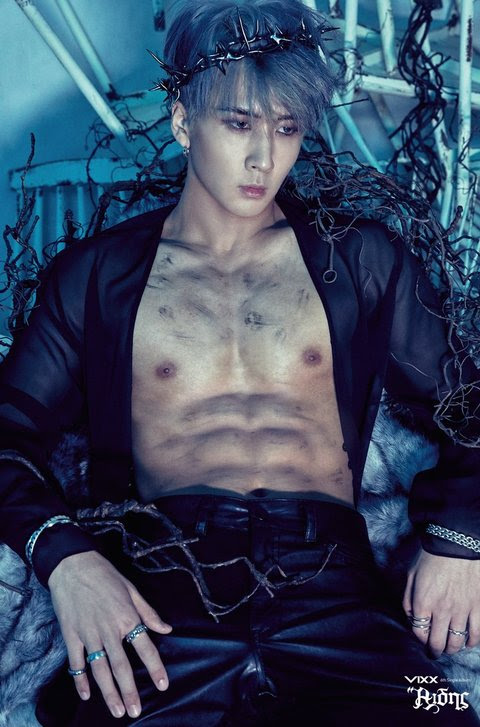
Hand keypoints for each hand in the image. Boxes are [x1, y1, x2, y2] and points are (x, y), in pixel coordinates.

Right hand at [48, 550, 171, 718]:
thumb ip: (148, 613)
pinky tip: (86, 694)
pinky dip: (80, 681)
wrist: (73, 565)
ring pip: (100, 670)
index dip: (155, 668)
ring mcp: (89, 635)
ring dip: (109, 693)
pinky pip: (76, 664)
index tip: (162, 685)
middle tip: (135, 710)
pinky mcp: (71, 636)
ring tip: (117, 711)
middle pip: (121, 667)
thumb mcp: (132, 590)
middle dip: (130, 691)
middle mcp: (109, 630)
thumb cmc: (105, 575)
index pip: (146, 648)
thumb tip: (166, 628)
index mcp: (127, 618)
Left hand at [403, 548, 479, 656]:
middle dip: (435, 651)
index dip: (419, 638)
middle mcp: (442, 610)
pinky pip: (476, 633)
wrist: (457, 542)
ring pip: (457, 642)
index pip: (419, 632)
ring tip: (450, 648)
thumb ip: (408, 598)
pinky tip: (468, 642)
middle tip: (435, 652)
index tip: (422, 638)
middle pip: (438, 643)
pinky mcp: (478, 607)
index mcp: (423, 602)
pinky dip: (472, 642)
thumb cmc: (432, 555)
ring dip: (452, 648)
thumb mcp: (411, 574)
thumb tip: (410, 616)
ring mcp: (462, 610)